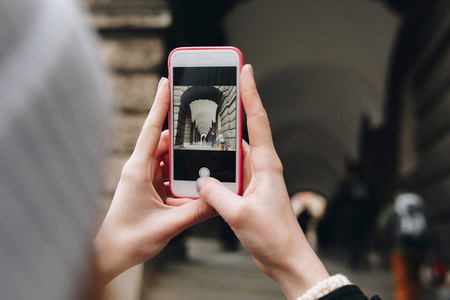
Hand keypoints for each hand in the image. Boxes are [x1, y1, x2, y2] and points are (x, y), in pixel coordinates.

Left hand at [94, 78, 215, 285]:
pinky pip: (168, 174)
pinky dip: (181, 176)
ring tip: (202, 162)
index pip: (152, 129)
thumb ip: (196, 212)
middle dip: (185, 138)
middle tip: (204, 131)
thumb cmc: (128, 239)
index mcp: (138, 170)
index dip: (160, 104)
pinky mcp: (148, 188)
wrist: (110, 254)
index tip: (167, 81)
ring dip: (184, 161)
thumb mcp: (168, 225)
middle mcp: (140, 169)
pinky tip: (193, 183)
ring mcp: (144, 178)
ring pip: (168, 159)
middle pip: (166, 143)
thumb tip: (220, 199)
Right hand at [196, 65, 329, 299]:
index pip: (257, 121)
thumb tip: (200, 182)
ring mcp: (255, 179)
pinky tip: (202, 168)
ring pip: (232, 153)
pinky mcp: (248, 191)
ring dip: (219, 143)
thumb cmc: (274, 237)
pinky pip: (229, 172)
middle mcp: (262, 167)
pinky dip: (216, 167)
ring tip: (201, 129)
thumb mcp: (240, 215)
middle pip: (244, 131)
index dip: (251, 93)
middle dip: (231, 110)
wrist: (286, 258)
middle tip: (215, 91)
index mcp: (266, 165)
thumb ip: (216, 195)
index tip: (245, 70)